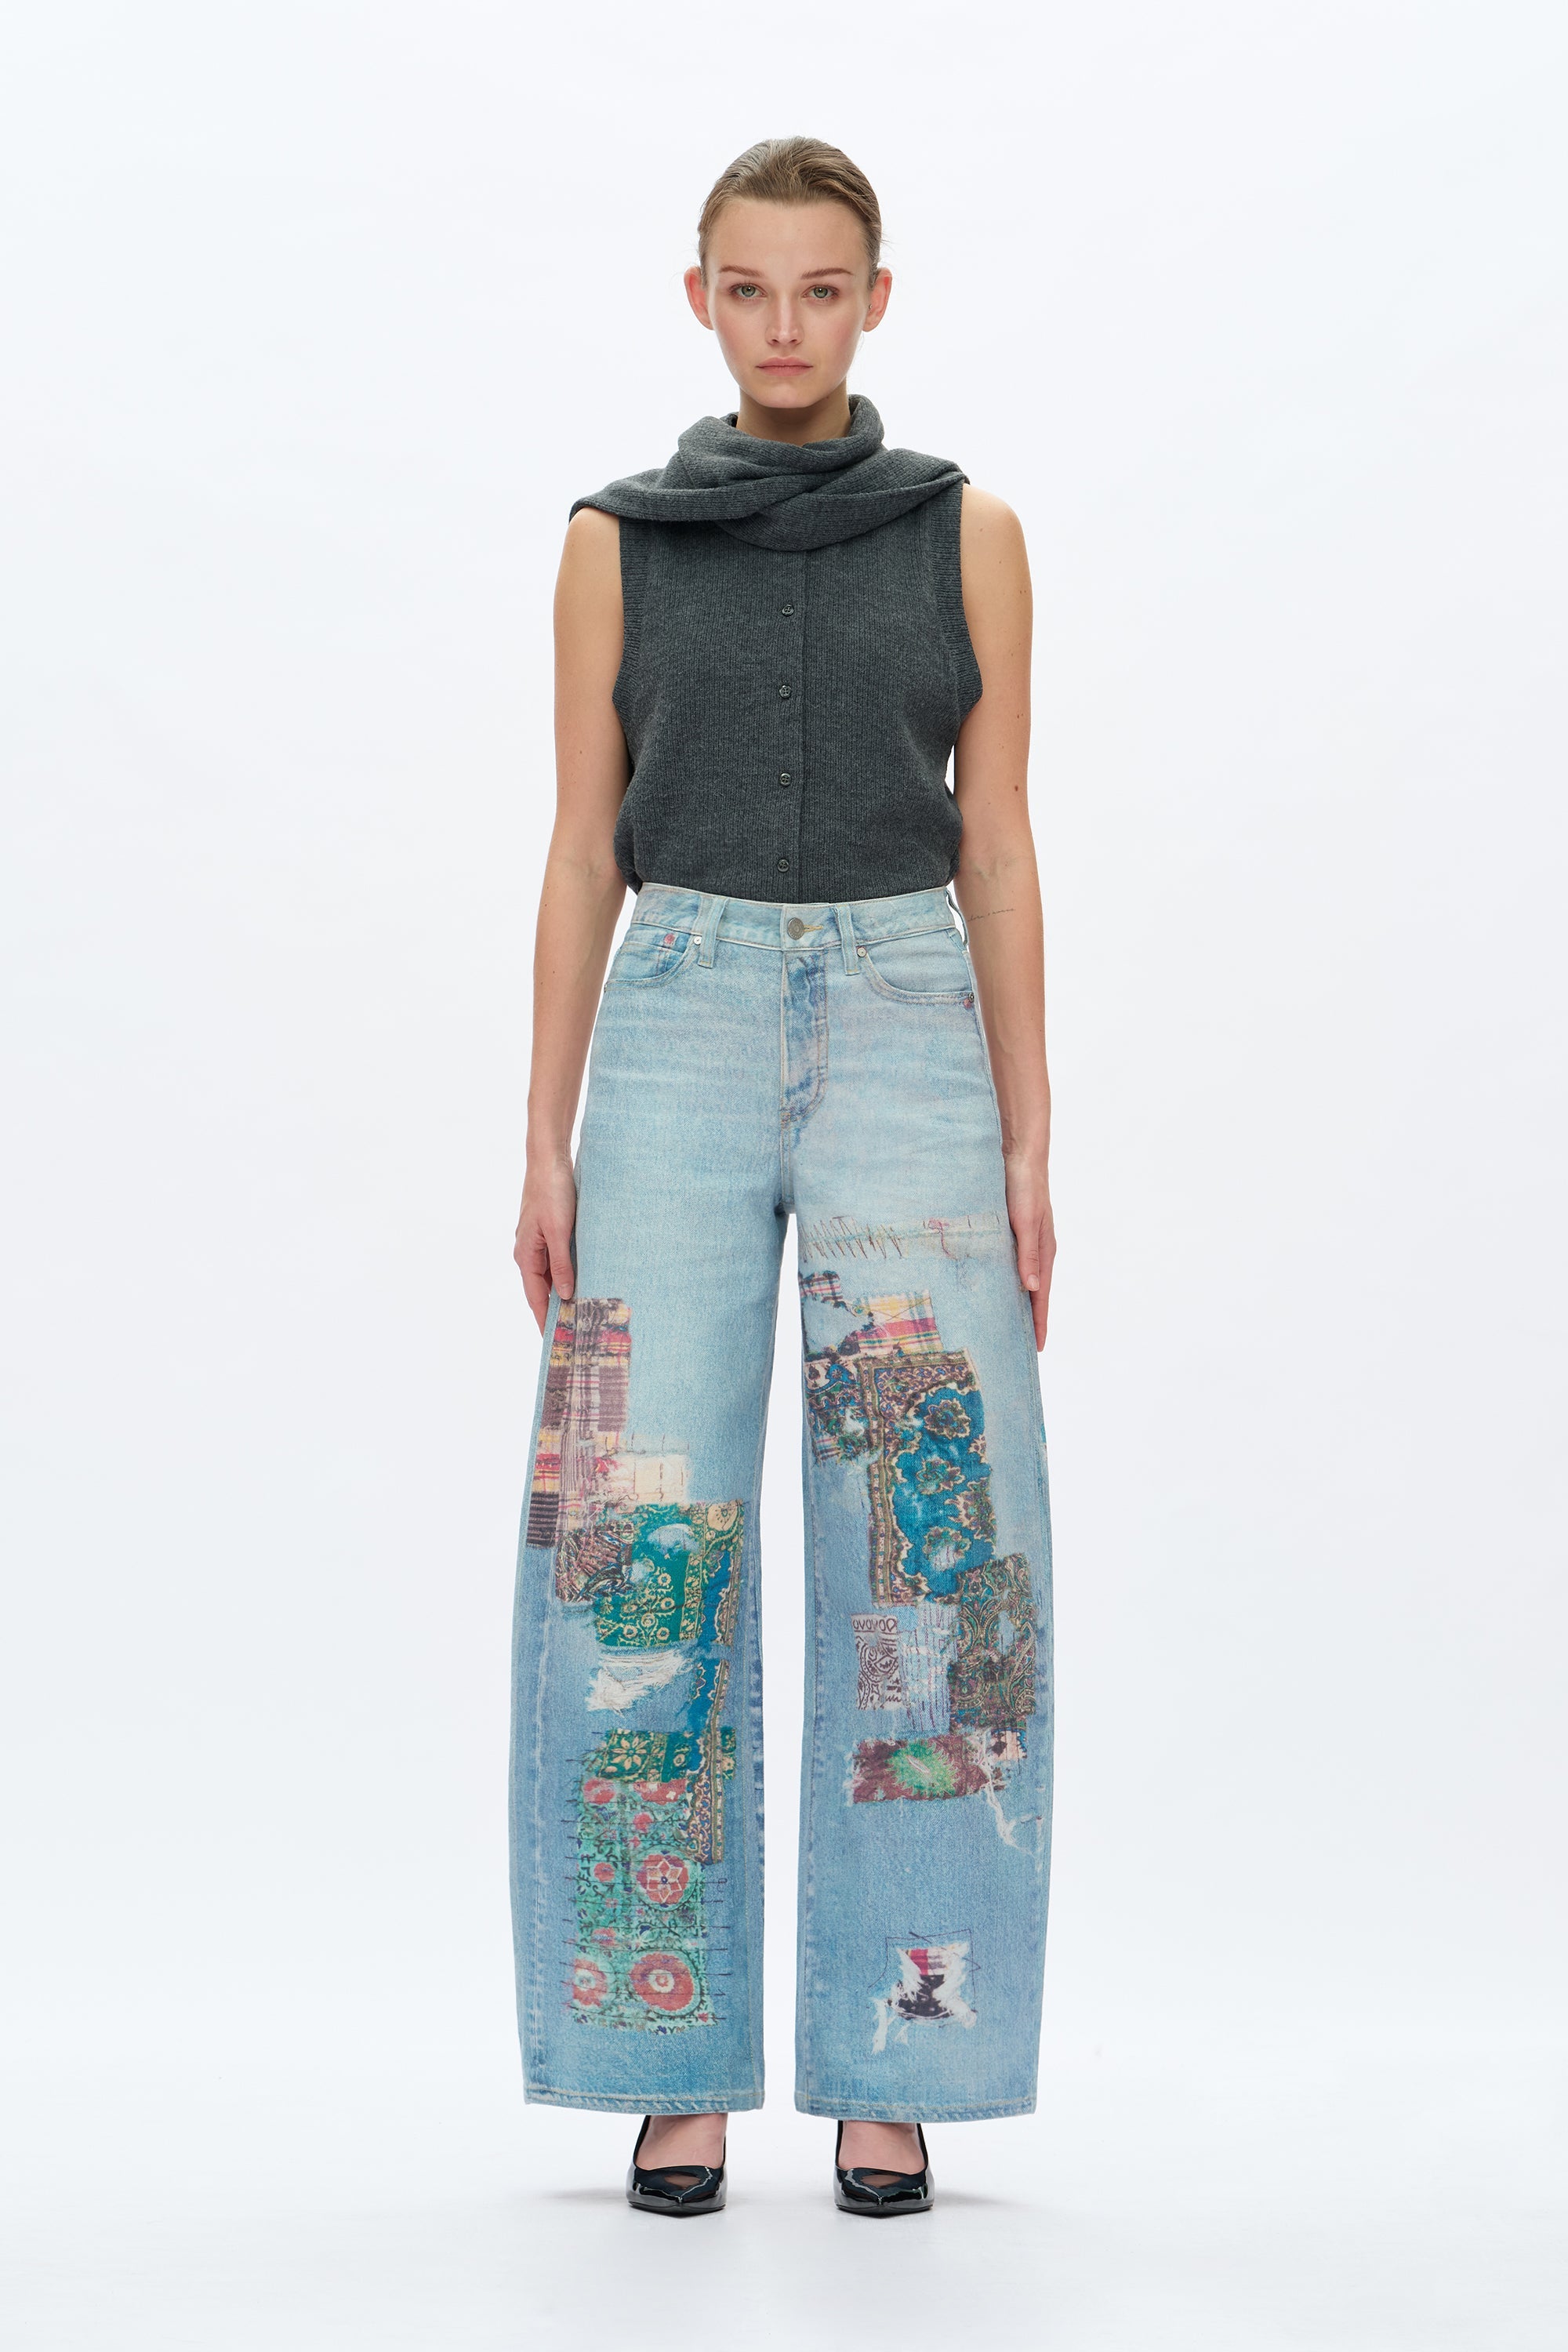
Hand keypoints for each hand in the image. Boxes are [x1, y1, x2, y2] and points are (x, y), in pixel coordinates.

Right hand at [514, 1155, 577, 1332]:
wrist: (549, 1160)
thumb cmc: (552, 1192)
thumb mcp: (560, 1231)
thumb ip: (561, 1264)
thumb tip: (564, 1295)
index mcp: (525, 1255)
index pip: (535, 1298)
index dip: (545, 1320)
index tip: (556, 1342)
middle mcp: (528, 1253)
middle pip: (542, 1291)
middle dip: (556, 1311)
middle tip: (574, 1333)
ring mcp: (538, 1243)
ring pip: (551, 1276)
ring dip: (563, 1293)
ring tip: (582, 1312)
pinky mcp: (548, 1232)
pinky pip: (557, 1261)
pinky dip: (567, 1274)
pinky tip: (583, 1281)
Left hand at [1005, 1154, 1054, 1350]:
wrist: (1019, 1157)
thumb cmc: (1025, 1187)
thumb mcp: (1026, 1222)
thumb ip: (1027, 1254)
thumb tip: (1031, 1288)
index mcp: (1044, 1251)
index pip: (1042, 1295)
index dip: (1040, 1321)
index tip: (1038, 1347)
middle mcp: (1036, 1250)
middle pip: (1033, 1292)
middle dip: (1029, 1318)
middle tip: (1019, 1345)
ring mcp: (1025, 1242)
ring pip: (1020, 1279)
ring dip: (1015, 1300)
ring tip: (1005, 1322)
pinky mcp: (1013, 1233)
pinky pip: (1009, 1263)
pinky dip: (1005, 1279)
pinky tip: (993, 1286)